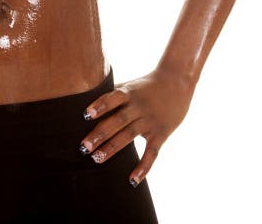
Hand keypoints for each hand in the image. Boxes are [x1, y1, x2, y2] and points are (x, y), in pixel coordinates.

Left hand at [78, 66, 195, 186]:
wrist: (177, 81)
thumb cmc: (146, 85)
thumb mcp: (129, 85)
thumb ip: (111, 94)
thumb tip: (84, 101)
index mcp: (128, 93)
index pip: (112, 98)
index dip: (100, 106)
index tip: (85, 115)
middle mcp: (138, 107)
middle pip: (117, 120)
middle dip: (100, 134)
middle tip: (84, 147)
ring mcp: (150, 120)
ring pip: (129, 136)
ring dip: (112, 148)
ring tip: (96, 159)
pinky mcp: (161, 133)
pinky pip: (151, 152)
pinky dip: (143, 167)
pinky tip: (132, 180)